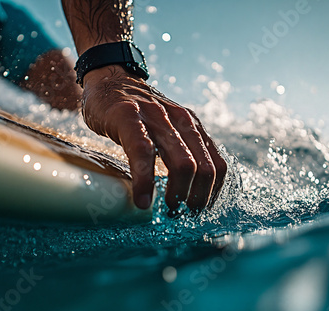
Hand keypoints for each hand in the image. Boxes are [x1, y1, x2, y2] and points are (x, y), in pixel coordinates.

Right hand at [82, 65, 226, 211]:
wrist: (110, 77)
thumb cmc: (137, 112)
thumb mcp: (168, 127)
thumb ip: (181, 149)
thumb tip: (189, 189)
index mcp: (193, 126)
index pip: (218, 166)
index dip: (212, 194)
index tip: (197, 211)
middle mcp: (181, 120)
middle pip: (205, 169)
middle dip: (196, 199)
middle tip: (180, 213)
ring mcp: (156, 117)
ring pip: (183, 163)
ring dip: (178, 194)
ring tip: (167, 209)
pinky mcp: (129, 117)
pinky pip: (143, 153)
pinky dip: (145, 181)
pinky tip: (142, 199)